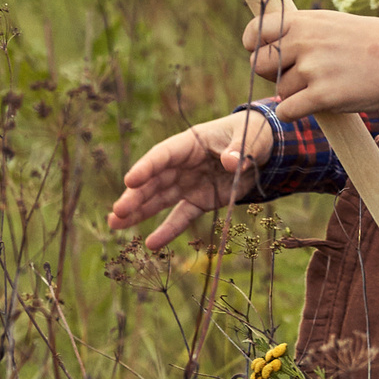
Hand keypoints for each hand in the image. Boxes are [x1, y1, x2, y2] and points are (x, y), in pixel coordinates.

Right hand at [107, 110, 275, 248]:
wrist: (263, 148)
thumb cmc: (253, 134)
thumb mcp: (252, 138)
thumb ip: (240, 150)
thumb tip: (231, 162)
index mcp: (190, 143)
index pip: (163, 155)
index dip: (147, 167)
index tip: (130, 180)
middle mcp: (183, 164)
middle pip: (154, 180)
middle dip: (135, 196)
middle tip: (117, 213)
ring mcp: (188, 183)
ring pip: (159, 199)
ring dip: (138, 212)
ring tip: (115, 225)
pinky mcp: (199, 200)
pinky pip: (181, 216)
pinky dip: (168, 230)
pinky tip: (152, 244)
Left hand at [243, 7, 378, 124]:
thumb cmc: (365, 43)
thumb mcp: (330, 22)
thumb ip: (297, 30)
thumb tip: (261, 43)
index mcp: (303, 21)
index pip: (255, 32)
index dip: (253, 46)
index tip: (262, 54)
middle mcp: (304, 42)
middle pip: (259, 64)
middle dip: (271, 74)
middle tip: (296, 76)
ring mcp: (313, 69)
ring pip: (280, 90)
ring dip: (296, 94)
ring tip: (325, 85)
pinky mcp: (323, 96)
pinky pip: (287, 111)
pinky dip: (294, 113)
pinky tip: (313, 106)